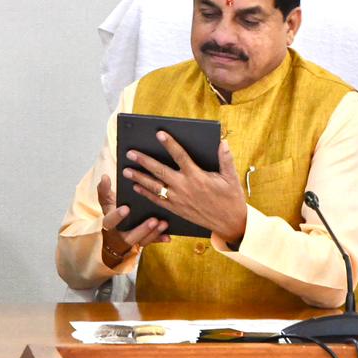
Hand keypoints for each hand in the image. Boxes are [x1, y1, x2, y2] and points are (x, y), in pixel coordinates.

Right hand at [96, 175, 169, 265]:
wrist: (115, 230)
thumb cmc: (113, 210)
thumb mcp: (106, 200)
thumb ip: (104, 189)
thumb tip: (104, 177)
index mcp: (110, 223)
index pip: (111, 221)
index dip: (118, 216)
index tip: (126, 208)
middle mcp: (120, 234)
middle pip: (130, 236)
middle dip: (142, 229)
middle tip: (154, 220)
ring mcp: (131, 240)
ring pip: (142, 240)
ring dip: (154, 233)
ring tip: (164, 223)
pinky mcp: (142, 242)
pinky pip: (151, 242)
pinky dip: (159, 239)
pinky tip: (168, 236)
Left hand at [124, 135, 246, 244]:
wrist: (229, 223)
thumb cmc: (230, 198)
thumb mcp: (232, 177)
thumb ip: (226, 158)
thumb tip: (222, 142)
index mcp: (197, 177)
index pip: (180, 156)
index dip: (170, 144)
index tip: (159, 134)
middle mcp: (184, 188)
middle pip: (160, 172)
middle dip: (144, 161)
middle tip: (130, 153)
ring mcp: (178, 200)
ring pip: (154, 187)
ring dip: (139, 178)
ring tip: (125, 170)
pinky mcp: (176, 210)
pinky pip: (157, 200)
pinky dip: (145, 194)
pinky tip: (136, 187)